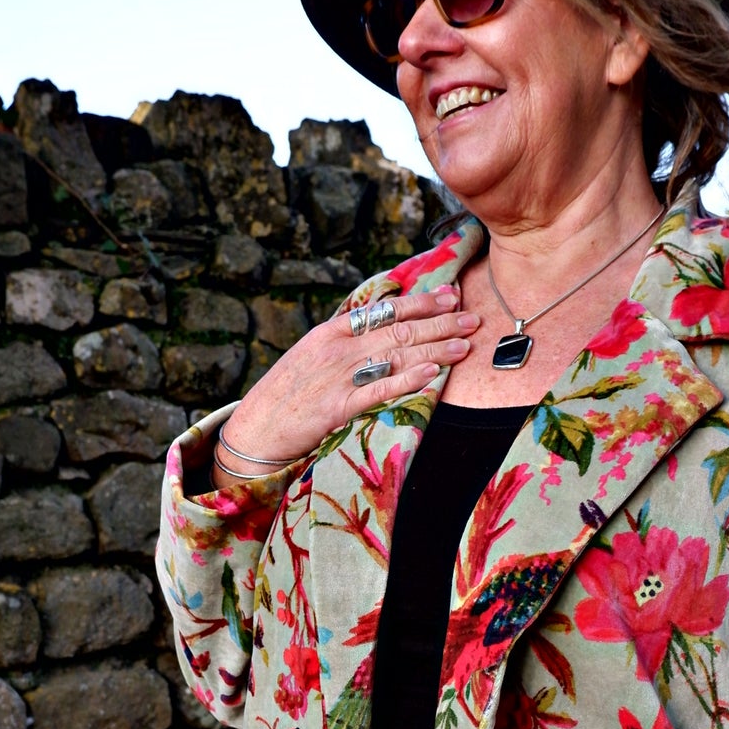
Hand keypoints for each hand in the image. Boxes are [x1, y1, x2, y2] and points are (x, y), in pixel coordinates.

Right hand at [213, 283, 477, 484]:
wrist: (253, 431)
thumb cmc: (285, 396)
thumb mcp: (311, 357)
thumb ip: (345, 343)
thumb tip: (380, 329)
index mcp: (331, 332)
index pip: (385, 310)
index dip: (421, 303)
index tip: (451, 296)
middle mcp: (337, 349)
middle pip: (398, 330)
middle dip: (441, 324)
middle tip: (474, 319)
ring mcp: (337, 377)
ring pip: (396, 356)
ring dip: (435, 350)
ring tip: (466, 346)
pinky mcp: (337, 408)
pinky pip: (378, 391)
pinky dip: (406, 380)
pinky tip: (431, 375)